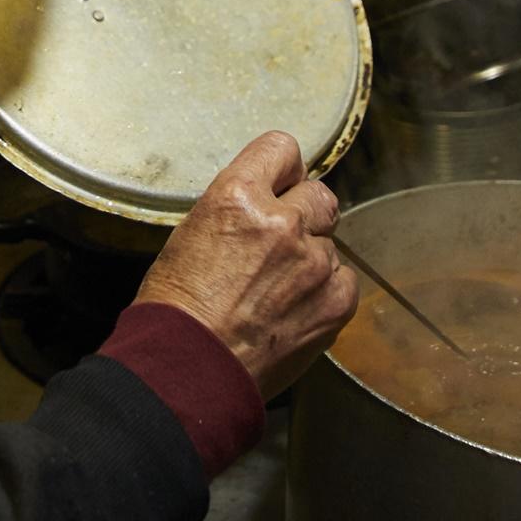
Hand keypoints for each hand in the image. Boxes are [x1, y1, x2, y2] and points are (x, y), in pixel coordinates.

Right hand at [134, 130, 358, 399]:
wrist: (189, 371)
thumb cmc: (177, 308)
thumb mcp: (192, 233)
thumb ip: (239, 210)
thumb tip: (266, 203)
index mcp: (238, 196)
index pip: (281, 148)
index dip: (281, 168)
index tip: (281, 183)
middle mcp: (282, 221)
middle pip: (318, 193)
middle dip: (304, 212)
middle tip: (282, 241)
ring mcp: (314, 262)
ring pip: (329, 241)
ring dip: (311, 257)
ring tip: (278, 289)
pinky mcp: (335, 301)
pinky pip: (344, 279)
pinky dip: (325, 292)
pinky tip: (294, 309)